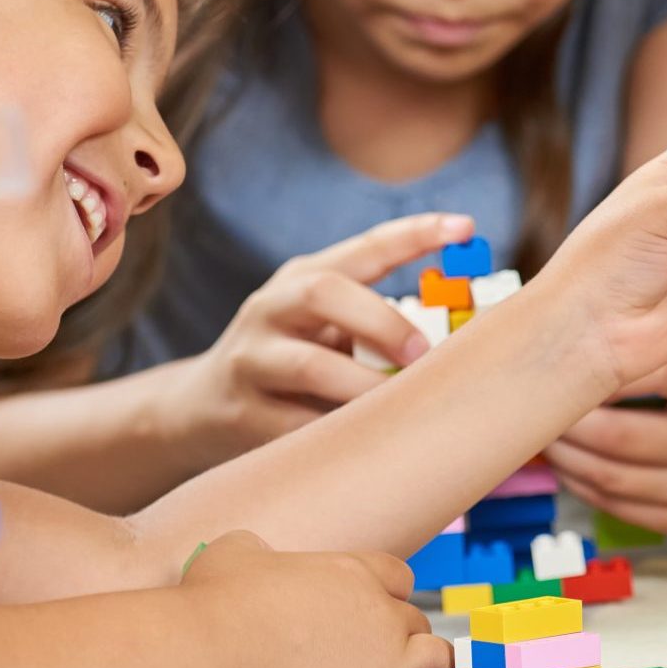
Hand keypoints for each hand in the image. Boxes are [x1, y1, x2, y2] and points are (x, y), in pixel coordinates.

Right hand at [170, 213, 473, 459]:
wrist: (199, 409)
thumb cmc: (292, 362)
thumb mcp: (324, 328)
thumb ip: (378, 323)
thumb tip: (467, 336)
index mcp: (303, 278)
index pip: (364, 246)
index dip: (415, 233)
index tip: (465, 227)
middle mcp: (271, 308)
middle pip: (323, 292)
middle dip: (381, 320)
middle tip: (423, 353)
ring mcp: (251, 359)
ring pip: (309, 364)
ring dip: (364, 385)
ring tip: (399, 404)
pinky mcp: (242, 412)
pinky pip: (296, 424)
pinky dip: (337, 432)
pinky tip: (364, 441)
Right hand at [177, 531, 451, 667]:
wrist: (211, 655)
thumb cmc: (215, 600)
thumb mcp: (237, 551)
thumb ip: (262, 552)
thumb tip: (258, 557)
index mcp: (353, 569)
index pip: (400, 578)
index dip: (387, 596)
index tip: (365, 614)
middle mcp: (379, 608)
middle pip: (417, 621)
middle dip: (398, 637)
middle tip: (367, 656)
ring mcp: (385, 654)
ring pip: (436, 660)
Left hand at [545, 349, 666, 536]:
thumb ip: (659, 349)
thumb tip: (570, 339)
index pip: (658, 375)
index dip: (602, 373)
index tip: (565, 360)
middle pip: (622, 436)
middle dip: (569, 422)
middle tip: (535, 403)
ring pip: (613, 477)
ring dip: (566, 458)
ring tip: (544, 435)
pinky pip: (618, 506)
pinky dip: (583, 484)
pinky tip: (568, 463)